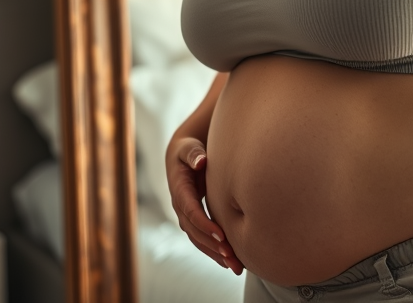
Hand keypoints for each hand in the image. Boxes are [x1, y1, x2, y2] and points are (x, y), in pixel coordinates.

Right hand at [166, 137, 243, 274]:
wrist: (183, 155)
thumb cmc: (189, 149)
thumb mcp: (188, 148)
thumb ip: (193, 154)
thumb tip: (201, 161)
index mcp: (179, 188)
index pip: (191, 210)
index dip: (204, 223)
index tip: (221, 234)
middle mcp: (180, 205)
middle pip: (194, 231)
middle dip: (212, 244)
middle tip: (231, 256)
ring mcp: (186, 214)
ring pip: (198, 239)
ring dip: (214, 253)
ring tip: (233, 265)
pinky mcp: (194, 219)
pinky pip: (202, 238)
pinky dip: (214, 250)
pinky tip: (230, 260)